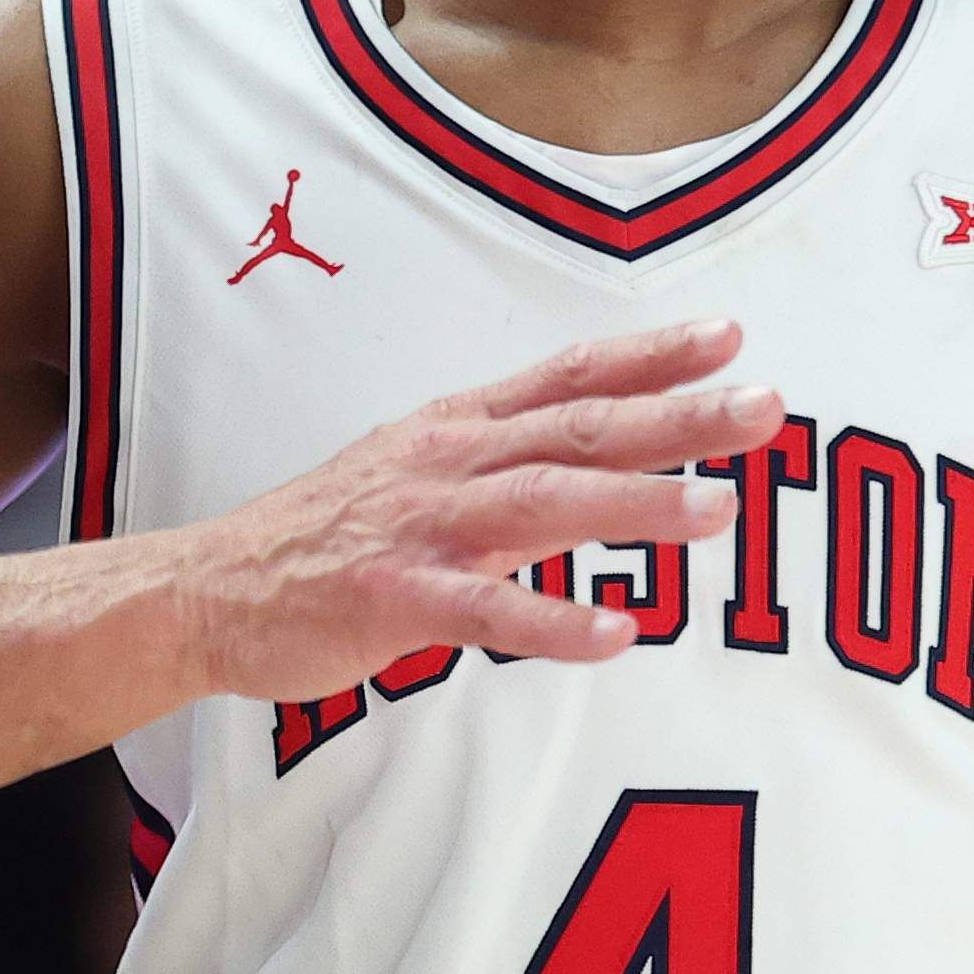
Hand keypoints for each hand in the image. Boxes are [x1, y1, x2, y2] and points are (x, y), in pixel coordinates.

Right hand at [171, 322, 779, 700]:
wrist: (208, 590)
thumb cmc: (325, 535)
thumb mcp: (420, 473)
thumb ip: (510, 464)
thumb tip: (604, 461)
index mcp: (458, 429)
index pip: (568, 378)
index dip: (650, 356)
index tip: (730, 338)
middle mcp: (448, 462)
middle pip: (578, 429)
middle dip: (676, 415)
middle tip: (765, 406)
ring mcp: (419, 527)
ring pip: (542, 505)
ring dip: (634, 504)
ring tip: (717, 509)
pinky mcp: (389, 597)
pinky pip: (483, 611)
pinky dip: (551, 622)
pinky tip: (615, 635)